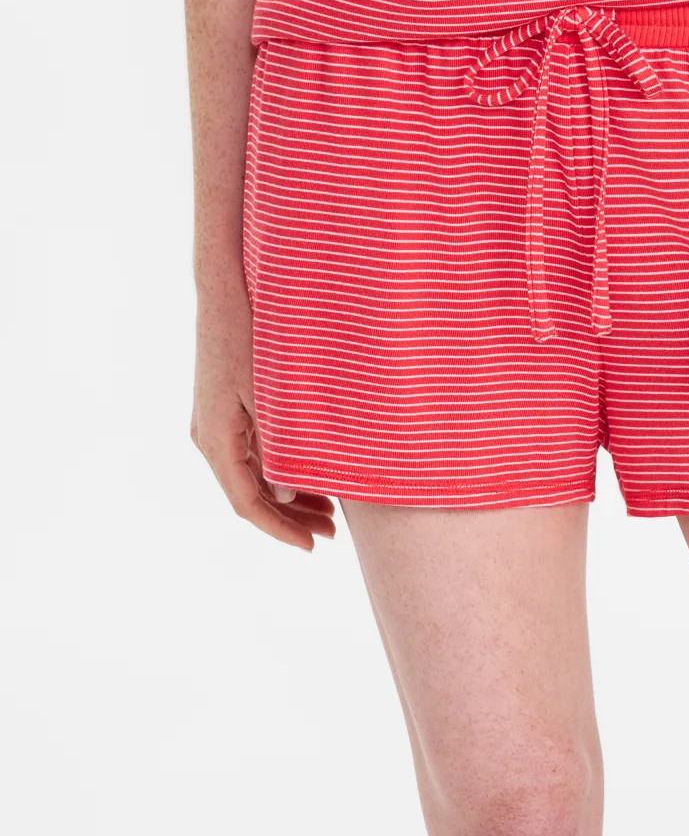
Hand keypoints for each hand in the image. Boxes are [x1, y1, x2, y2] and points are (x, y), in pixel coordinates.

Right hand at [191, 284, 334, 550]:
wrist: (226, 288)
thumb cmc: (251, 337)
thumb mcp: (273, 398)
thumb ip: (280, 448)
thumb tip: (285, 497)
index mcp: (215, 439)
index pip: (247, 504)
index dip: (280, 531)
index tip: (313, 548)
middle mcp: (209, 436)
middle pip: (251, 496)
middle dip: (291, 520)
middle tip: (332, 533)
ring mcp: (217, 423)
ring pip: (254, 477)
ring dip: (289, 498)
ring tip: (330, 513)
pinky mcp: (227, 409)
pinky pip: (253, 454)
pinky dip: (282, 472)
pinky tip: (313, 478)